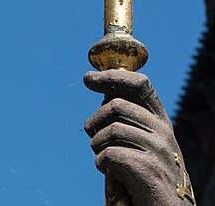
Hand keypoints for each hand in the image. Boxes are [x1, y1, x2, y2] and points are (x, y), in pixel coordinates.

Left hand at [83, 70, 194, 205]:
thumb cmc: (146, 174)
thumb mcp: (143, 141)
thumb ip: (128, 118)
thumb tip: (104, 90)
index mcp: (160, 120)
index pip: (140, 84)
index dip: (112, 77)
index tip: (88, 78)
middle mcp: (162, 131)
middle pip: (116, 105)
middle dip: (95, 120)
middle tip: (91, 135)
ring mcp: (158, 149)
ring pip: (110, 130)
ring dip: (96, 145)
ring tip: (102, 157)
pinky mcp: (147, 169)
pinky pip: (109, 154)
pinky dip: (100, 162)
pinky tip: (107, 170)